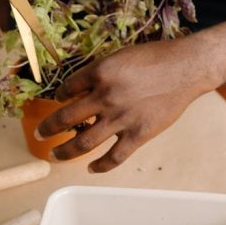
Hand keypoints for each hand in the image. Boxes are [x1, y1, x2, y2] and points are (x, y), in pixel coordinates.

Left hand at [36, 39, 210, 172]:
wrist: (186, 68)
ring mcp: (121, 118)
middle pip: (66, 118)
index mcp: (99, 72)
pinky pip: (114, 157)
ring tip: (55, 155)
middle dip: (48, 128)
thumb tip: (82, 88)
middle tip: (39, 134)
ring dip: (64, 151)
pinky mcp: (138, 134)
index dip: (59, 96)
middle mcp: (105, 96)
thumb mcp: (121, 55)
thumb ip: (100, 72)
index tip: (58, 101)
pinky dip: (100, 166)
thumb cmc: (155, 57)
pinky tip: (91, 168)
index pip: (67, 88)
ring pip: (83, 143)